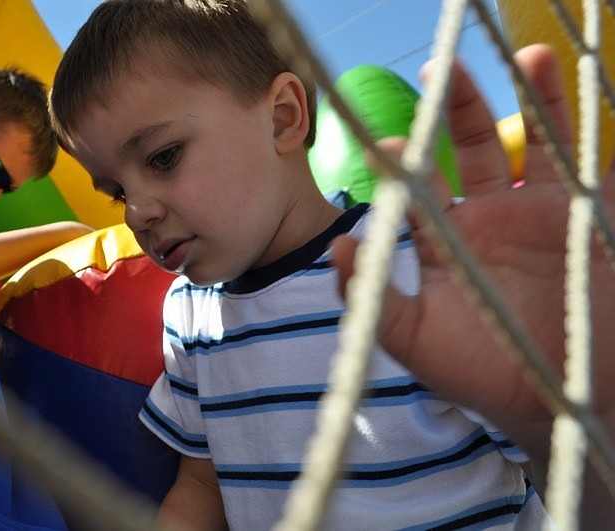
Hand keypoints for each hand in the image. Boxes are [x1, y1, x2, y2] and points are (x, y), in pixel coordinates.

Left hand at [331, 44, 614, 468]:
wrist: (555, 396)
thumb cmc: (478, 374)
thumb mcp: (415, 342)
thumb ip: (375, 298)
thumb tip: (340, 248)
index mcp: (448, 241)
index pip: (419, 190)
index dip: (402, 164)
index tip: (384, 143)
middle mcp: (490, 218)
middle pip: (471, 149)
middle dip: (457, 109)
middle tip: (440, 70)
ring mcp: (539, 214)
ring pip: (532, 144)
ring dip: (530, 101)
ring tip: (527, 55)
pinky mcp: (584, 220)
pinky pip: (585, 167)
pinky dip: (585, 132)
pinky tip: (578, 94)